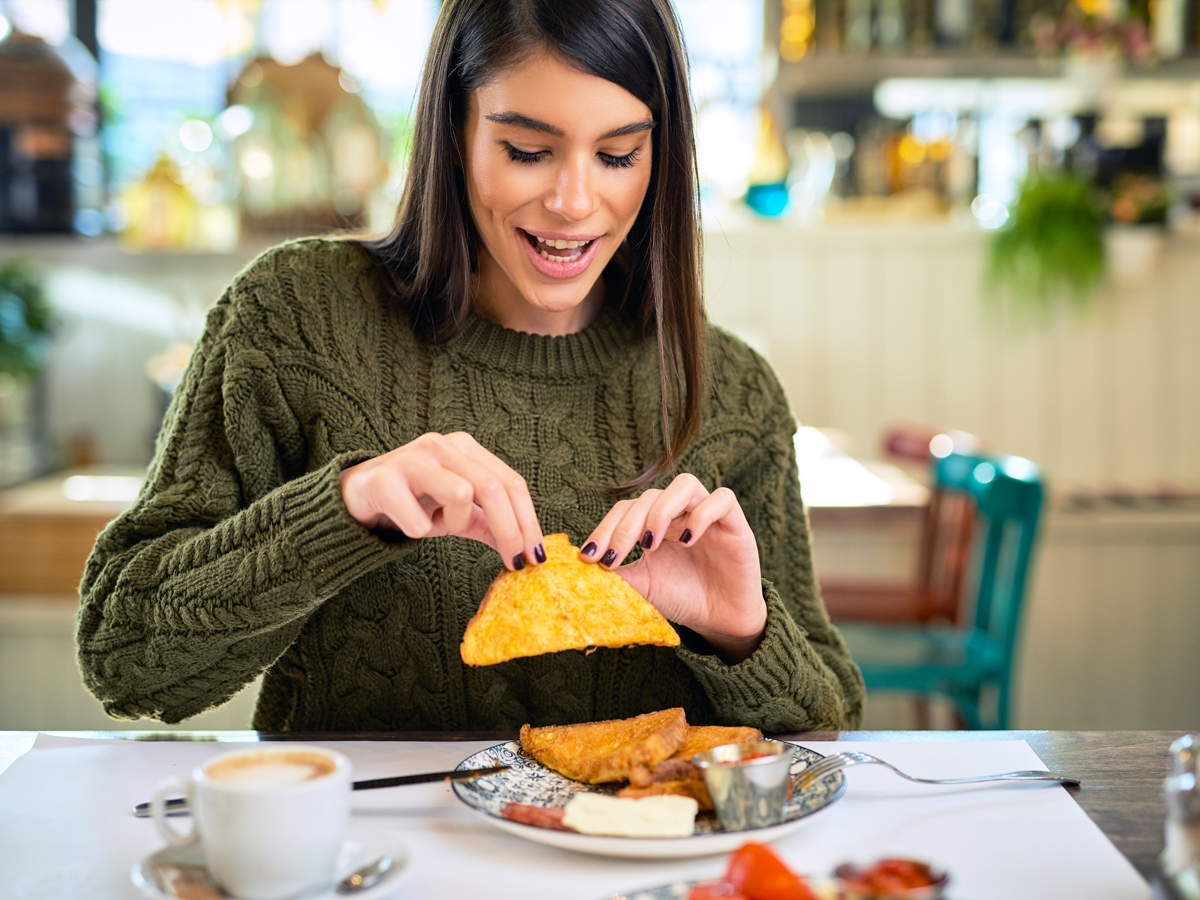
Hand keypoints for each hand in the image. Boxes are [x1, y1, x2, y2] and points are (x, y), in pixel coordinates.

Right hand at [339, 432, 544, 570]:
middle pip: (493, 487)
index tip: (535, 556)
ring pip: (460, 494)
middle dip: (510, 530)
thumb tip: (526, 549)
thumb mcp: (456, 513)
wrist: (356, 495)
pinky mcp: (385, 478)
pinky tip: (407, 523)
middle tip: (515, 563)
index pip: (511, 482)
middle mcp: (443, 445)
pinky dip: (418, 531)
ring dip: (453, 523)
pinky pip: (418, 520)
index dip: (528, 520)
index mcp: (465, 448)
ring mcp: (413, 457)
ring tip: (435, 523)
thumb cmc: (412, 500)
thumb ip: (489, 524)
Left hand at [581, 474, 766, 662]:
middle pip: (649, 497)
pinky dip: (702, 514)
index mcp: (655, 522)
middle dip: (626, 527)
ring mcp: (707, 514)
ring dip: (661, 511)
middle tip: (612, 557)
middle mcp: (679, 512)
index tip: (589, 557)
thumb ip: (619, 574)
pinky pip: (722, 499)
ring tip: (649, 544)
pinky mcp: (735, 522)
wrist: (721, 620)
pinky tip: (687, 540)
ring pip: (684, 485)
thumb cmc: (682, 597)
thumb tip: (582, 570)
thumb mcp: (644, 586)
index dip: (605, 528)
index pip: (626, 509)